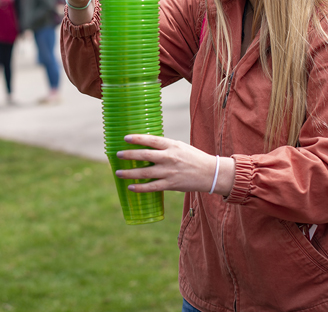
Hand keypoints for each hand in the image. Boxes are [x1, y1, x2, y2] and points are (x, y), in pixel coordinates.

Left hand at [114, 135, 232, 194]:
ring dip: (129, 173)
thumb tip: (145, 146)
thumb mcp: (179, 146)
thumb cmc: (193, 157)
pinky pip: (152, 187)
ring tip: (118, 173)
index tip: (125, 138)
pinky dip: (140, 187)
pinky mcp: (171, 184)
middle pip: (144, 155)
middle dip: (129, 155)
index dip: (137, 139)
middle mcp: (169, 157)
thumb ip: (164, 146)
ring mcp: (169, 172)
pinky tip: (131, 187)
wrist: (210, 173)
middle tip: (117, 155)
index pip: (151, 140)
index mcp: (172, 145)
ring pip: (145, 172)